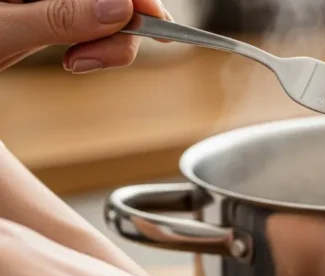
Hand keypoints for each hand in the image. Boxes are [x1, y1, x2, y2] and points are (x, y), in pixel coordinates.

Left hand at [0, 0, 168, 71]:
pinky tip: (79, 55)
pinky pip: (92, 20)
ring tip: (77, 63)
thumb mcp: (1, 31)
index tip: (152, 25)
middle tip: (87, 62)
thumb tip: (121, 7)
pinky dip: (96, 42)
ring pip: (107, 10)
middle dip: (119, 25)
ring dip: (108, 40)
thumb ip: (58, 17)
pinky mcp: (52, 10)